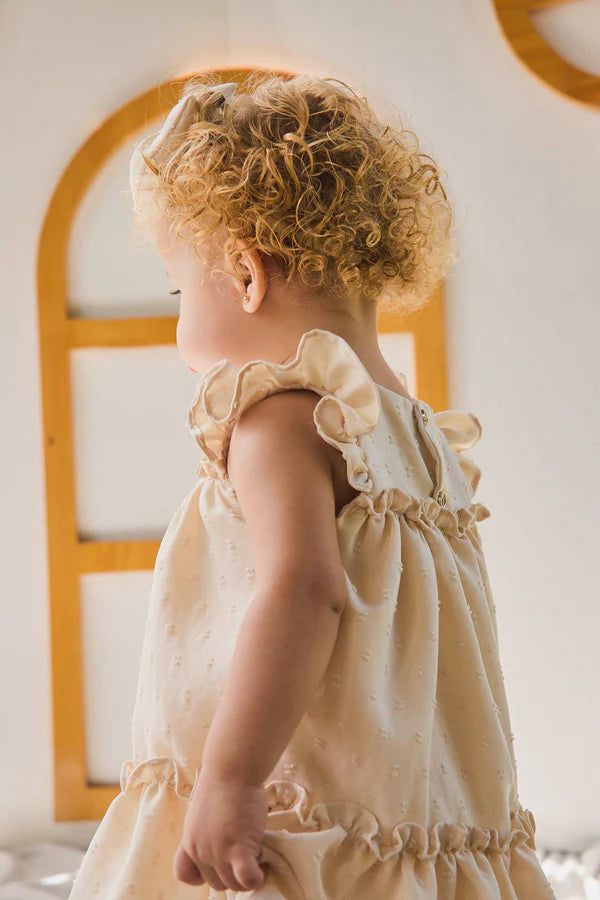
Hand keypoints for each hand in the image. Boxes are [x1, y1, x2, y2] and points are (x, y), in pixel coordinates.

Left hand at [173, 772, 269, 892]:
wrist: (231, 768)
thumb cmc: (223, 782)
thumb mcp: (204, 812)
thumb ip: (209, 831)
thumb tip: (224, 839)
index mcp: (189, 840)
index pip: (185, 874)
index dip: (202, 875)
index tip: (218, 863)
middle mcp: (200, 851)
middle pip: (215, 882)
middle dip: (232, 873)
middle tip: (246, 854)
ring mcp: (218, 852)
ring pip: (232, 884)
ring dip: (247, 874)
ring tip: (257, 855)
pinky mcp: (238, 849)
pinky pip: (246, 879)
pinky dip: (256, 878)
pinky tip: (262, 867)